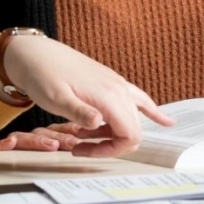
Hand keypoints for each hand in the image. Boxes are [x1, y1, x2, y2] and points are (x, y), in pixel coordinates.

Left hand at [0, 34, 173, 158]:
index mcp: (108, 96)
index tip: (85, 151)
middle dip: (110, 145)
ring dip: (113, 133)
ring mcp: (118, 85)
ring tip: (84, 135)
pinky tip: (166, 121)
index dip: (111, 150)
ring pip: (132, 119)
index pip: (130, 135)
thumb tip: (99, 124)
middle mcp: (119, 90)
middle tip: (79, 147)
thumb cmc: (43, 75)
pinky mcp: (111, 83)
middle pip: (133, 130)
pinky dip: (152, 112)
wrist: (36, 53)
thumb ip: (79, 112)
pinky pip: (139, 100)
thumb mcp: (55, 98)